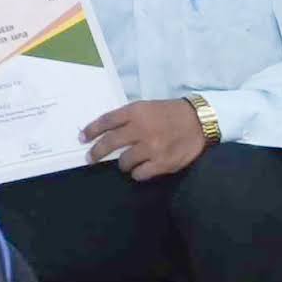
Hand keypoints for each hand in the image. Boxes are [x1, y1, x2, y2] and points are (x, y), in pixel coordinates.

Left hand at [85, 98, 209, 181]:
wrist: (199, 122)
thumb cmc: (169, 113)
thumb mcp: (146, 107)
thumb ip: (127, 118)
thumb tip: (106, 131)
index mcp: (135, 112)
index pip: (106, 121)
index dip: (91, 130)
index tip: (82, 138)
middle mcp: (141, 130)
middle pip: (110, 143)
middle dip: (97, 152)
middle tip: (90, 157)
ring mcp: (152, 148)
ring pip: (124, 162)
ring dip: (122, 164)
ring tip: (126, 162)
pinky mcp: (162, 163)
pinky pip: (140, 174)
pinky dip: (137, 173)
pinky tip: (140, 169)